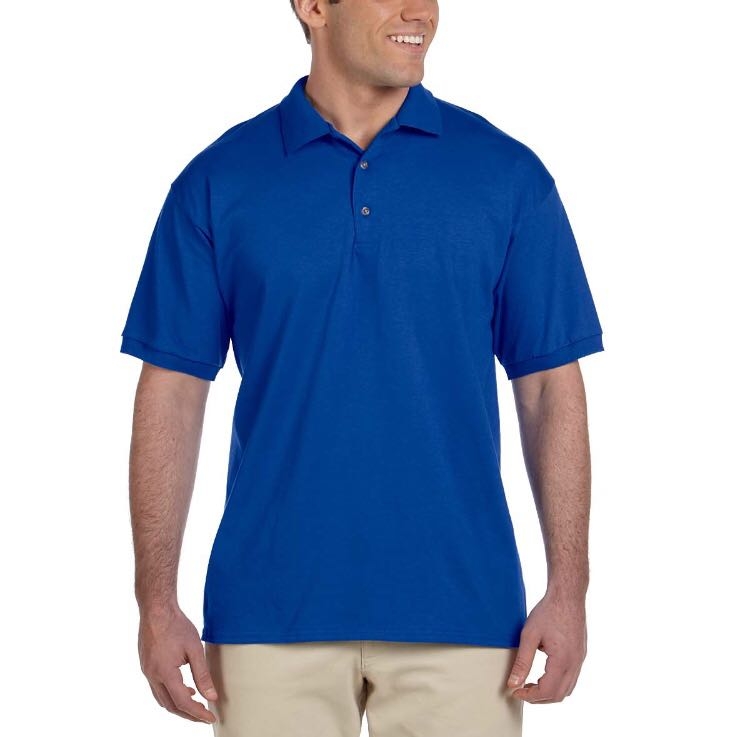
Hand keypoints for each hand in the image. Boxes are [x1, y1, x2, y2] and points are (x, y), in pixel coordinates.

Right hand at [138, 603, 218, 723]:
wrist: (156, 608)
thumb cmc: (176, 625)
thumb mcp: (195, 649)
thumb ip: (202, 674)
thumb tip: (211, 696)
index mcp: (165, 673)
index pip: (183, 702)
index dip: (197, 713)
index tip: (211, 718)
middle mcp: (152, 675)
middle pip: (170, 706)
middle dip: (188, 714)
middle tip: (204, 716)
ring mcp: (147, 671)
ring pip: (162, 699)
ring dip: (178, 705)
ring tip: (196, 703)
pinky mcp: (146, 665)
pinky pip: (157, 688)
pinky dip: (171, 693)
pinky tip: (184, 687)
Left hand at [506, 591, 586, 703]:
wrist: (568, 595)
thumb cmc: (548, 612)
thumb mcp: (529, 635)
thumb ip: (522, 662)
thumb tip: (513, 683)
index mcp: (562, 661)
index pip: (547, 692)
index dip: (529, 696)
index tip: (515, 692)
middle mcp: (575, 664)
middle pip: (558, 695)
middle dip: (539, 698)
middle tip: (521, 690)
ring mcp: (580, 660)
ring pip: (567, 689)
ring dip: (549, 692)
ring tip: (531, 684)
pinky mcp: (580, 654)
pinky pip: (571, 678)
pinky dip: (557, 683)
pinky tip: (544, 674)